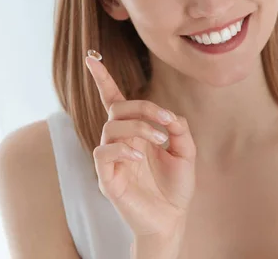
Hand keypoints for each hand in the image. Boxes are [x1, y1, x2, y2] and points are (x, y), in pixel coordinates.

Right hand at [85, 55, 196, 248]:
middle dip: (143, 108)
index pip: (113, 100)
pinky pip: (103, 153)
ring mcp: (111, 159)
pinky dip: (122, 149)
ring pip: (111, 128)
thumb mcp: (186, 152)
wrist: (172, 219)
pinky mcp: (106, 177)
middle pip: (118, 109)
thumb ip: (178, 128)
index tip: (91, 57)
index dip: (102, 79)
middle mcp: (120, 141)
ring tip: (159, 141)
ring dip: (138, 128)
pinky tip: (140, 157)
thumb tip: (168, 115)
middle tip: (166, 121)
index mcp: (134, 132)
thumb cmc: (175, 187)